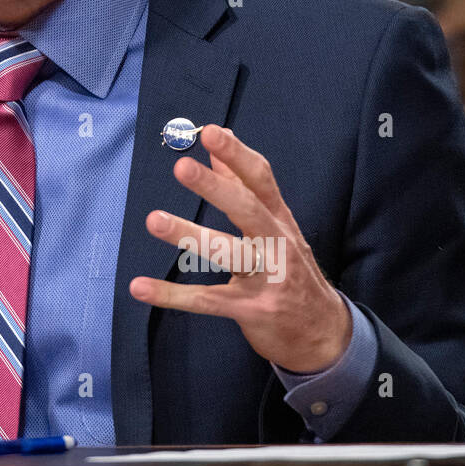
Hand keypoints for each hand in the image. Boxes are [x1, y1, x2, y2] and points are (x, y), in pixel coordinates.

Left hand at [129, 124, 351, 372]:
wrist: (325, 334)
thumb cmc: (292, 269)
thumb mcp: (277, 226)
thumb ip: (246, 185)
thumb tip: (222, 141)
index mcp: (281, 219)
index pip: (261, 179)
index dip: (237, 154)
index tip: (210, 132)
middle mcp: (277, 244)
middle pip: (247, 210)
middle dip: (215, 187)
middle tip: (182, 167)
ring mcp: (267, 279)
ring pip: (228, 253)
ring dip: (190, 235)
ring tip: (154, 220)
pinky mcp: (251, 310)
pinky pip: (207, 300)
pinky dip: (172, 296)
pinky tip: (139, 287)